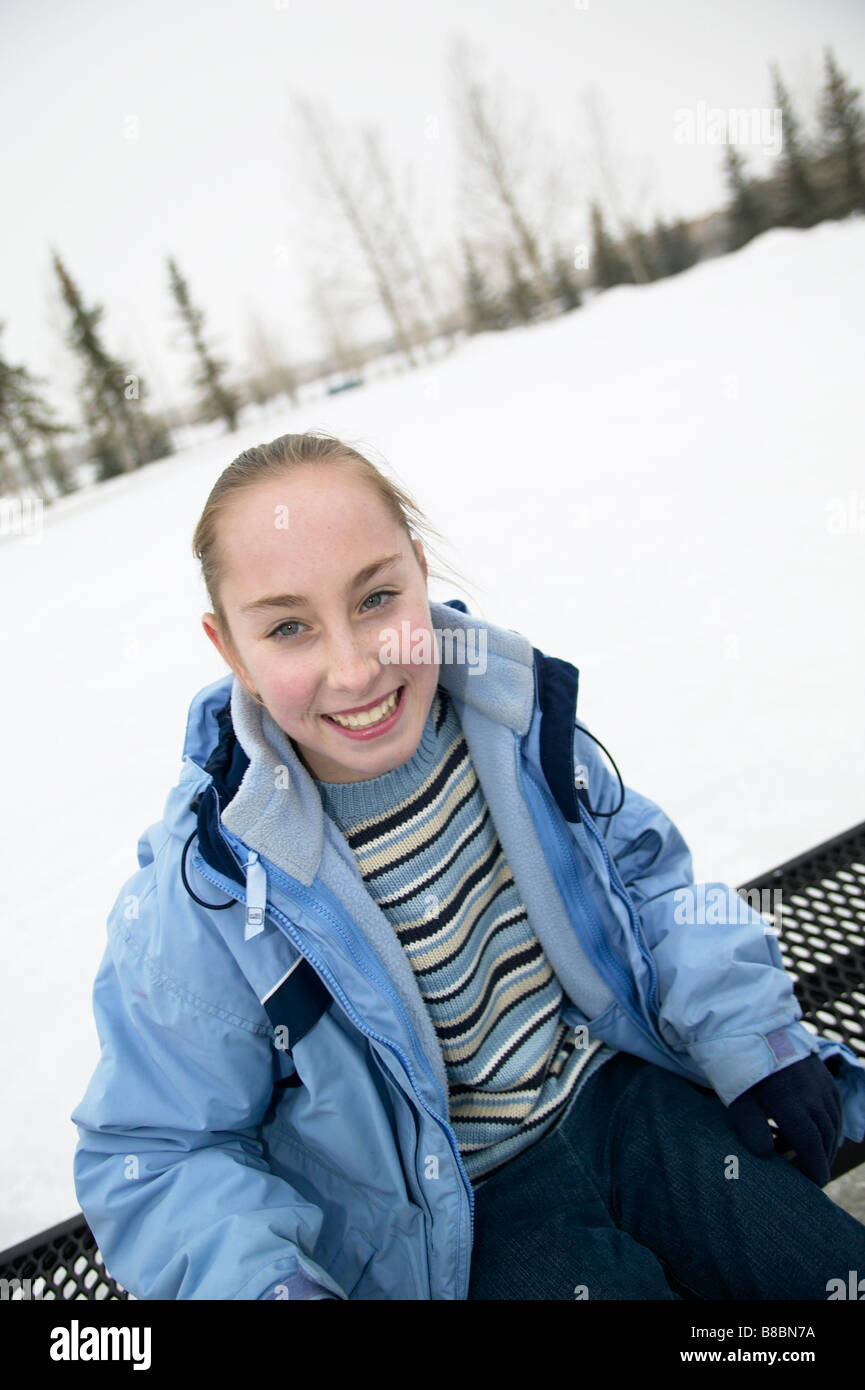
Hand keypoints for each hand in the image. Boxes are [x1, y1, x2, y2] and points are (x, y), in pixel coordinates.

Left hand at [725, 1053, 842, 1186]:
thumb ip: (750, 1129)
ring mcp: (821, 1084)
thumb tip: (765, 1156)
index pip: (812, 1148)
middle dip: (819, 1160)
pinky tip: (814, 1130)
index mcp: (793, 1105)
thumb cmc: (738, 1062)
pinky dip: (828, 1124)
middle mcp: (813, 1096)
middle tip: (807, 1175)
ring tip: (805, 1155)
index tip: (812, 1185)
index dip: (814, 1170)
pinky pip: (834, 1107)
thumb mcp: (737, 1097)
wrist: (749, 1023)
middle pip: (825, 1139)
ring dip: (824, 1143)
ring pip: (832, 1124)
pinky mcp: (822, 1074)